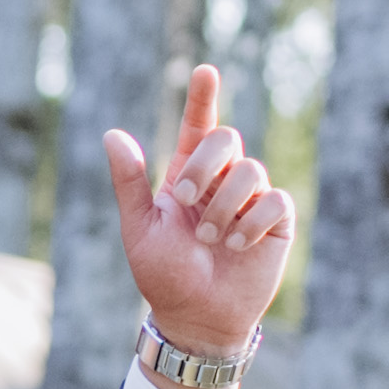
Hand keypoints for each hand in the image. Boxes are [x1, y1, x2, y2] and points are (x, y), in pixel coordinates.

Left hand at [106, 65, 290, 379]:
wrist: (195, 317)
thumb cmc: (164, 275)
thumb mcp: (140, 228)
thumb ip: (129, 183)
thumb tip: (112, 134)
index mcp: (188, 176)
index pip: (197, 127)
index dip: (203, 98)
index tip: (204, 71)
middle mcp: (222, 181)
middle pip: (227, 139)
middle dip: (206, 166)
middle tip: (188, 203)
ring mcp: (251, 200)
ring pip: (251, 170)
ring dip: (226, 205)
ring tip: (212, 239)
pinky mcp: (276, 222)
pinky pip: (276, 201)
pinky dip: (253, 222)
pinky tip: (238, 245)